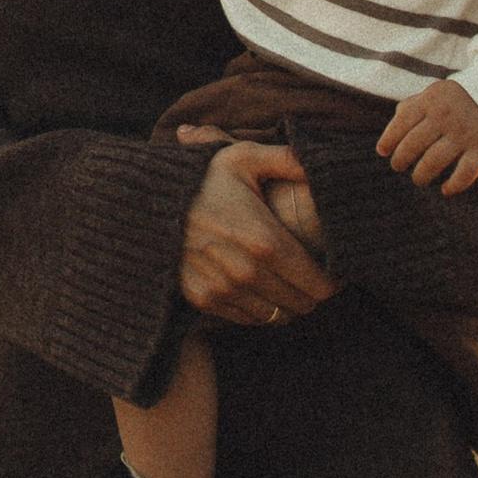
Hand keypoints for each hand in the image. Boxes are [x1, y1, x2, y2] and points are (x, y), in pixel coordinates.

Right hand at [175, 138, 337, 327]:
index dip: (333, 282)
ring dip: (286, 303)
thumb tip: (320, 165)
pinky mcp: (205, 301)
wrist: (144, 203)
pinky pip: (248, 319)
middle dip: (312, 293)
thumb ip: (286, 159)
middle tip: (310, 275)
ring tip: (285, 282)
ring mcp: (224, 290)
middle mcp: (247, 273)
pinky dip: (259, 308)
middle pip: (302, 305)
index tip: (332, 271)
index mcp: (265, 241)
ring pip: (277, 317)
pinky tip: (257, 286)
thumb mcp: (241, 158)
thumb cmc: (199, 178)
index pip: (319, 285)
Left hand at [375, 81, 477, 194]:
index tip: (382, 151)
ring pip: (434, 161)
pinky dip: (454, 185)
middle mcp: (446, 114)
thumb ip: (412, 108)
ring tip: (418, 179)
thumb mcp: (435, 95)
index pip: (402, 122)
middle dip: (401, 159)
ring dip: (421, 175)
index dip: (389, 139)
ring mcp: (465, 131)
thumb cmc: (458, 100)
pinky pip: (465, 172)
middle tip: (398, 166)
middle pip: (414, 144)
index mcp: (431, 99)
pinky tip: (445, 190)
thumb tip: (390, 135)